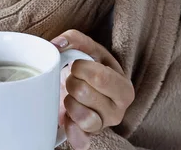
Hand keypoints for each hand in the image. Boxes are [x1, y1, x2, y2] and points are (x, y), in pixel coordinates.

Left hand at [52, 30, 134, 149]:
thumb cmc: (88, 68)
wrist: (79, 89)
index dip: (80, 68)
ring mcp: (102, 127)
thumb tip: (57, 44)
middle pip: (84, 93)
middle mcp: (118, 111)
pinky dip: (69, 128)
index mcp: (123, 88)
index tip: (76, 65)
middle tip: (73, 80)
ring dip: (69, 101)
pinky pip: (79, 140)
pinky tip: (66, 117)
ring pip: (80, 115)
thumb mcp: (88, 49)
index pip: (100, 77)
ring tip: (71, 96)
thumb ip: (75, 39)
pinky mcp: (87, 138)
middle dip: (71, 82)